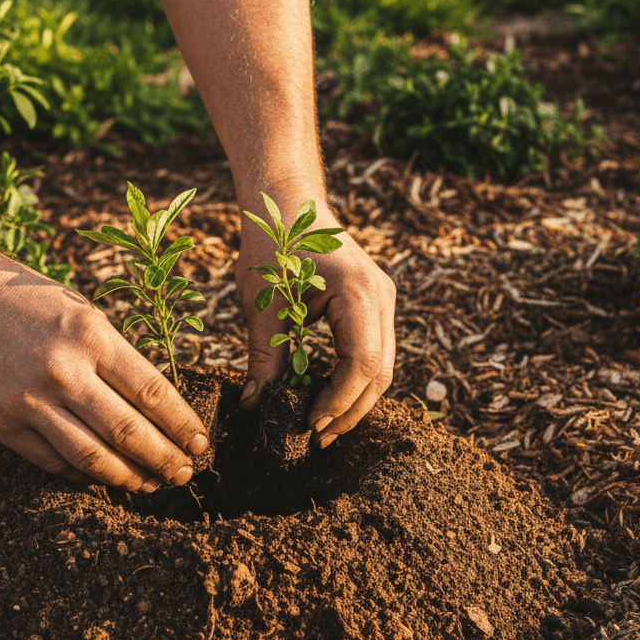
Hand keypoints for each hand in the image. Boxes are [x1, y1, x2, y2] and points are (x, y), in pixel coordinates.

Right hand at [0, 251, 207, 489]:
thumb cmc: (29, 303)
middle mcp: (62, 370)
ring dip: (129, 477)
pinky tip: (105, 478)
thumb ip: (116, 360)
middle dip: (164, 459)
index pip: (153, 393)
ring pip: (93, 457)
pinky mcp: (2, 425)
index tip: (200, 444)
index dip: (183, 425)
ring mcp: (29, 401)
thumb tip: (158, 412)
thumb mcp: (83, 314)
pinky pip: (54, 462)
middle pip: (129, 431)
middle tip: (183, 474)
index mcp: (91, 335)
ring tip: (150, 484)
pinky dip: (85, 475)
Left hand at [236, 201, 395, 444]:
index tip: (308, 424)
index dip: (338, 400)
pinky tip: (328, 398)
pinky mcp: (375, 305)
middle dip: (350, 410)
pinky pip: (374, 352)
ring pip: (383, 366)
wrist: (288, 201)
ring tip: (322, 426)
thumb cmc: (272, 243)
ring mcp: (383, 300)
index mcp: (357, 291)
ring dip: (355, 400)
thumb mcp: (262, 304)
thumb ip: (264, 357)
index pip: (361, 362)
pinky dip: (354, 380)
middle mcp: (380, 296)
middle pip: (381, 371)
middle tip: (316, 438)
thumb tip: (255, 407)